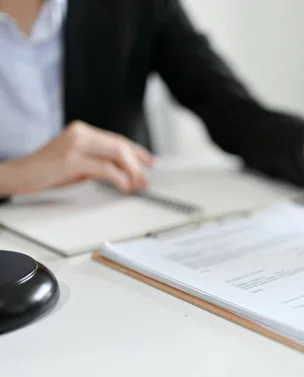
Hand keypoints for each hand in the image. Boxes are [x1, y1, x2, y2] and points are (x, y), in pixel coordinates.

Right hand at [0, 121, 153, 194]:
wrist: (19, 174)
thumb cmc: (47, 170)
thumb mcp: (78, 163)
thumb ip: (99, 163)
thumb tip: (125, 173)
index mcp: (82, 131)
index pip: (117, 139)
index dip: (137, 152)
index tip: (150, 162)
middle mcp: (80, 133)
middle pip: (120, 145)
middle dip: (137, 164)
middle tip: (146, 179)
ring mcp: (75, 144)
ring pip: (116, 153)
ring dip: (132, 171)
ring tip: (138, 184)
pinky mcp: (71, 159)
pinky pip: (104, 167)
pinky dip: (119, 178)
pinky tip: (124, 186)